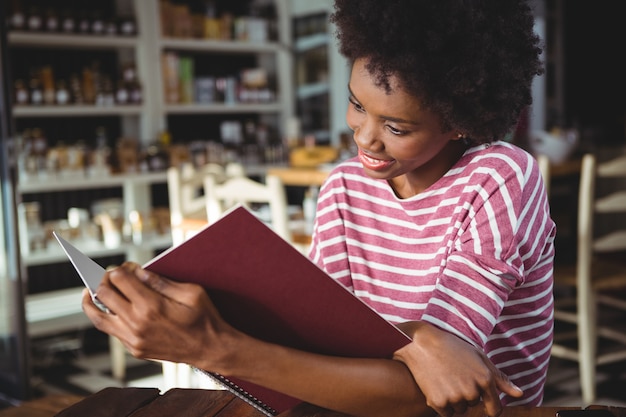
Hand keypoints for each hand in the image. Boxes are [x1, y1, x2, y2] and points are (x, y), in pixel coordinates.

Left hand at [81, 262, 234, 368]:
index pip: (119, 279)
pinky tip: (111, 308)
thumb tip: (138, 272)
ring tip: (91, 290)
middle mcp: (137, 323)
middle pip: (103, 293)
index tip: (129, 267)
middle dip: (104, 278)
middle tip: (112, 275)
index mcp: (151, 305)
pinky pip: (111, 330)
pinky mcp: (135, 349)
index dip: (121, 268)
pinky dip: (106, 316)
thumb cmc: (204, 318)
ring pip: (98, 316)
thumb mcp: (190, 291)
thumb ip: (161, 281)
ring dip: (92, 299)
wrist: (210, 348)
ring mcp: (134, 339)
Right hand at [393, 321, 522, 416]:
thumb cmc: (451, 347)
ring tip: (444, 378)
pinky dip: (440, 403)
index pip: (495, 409)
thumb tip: (520, 394)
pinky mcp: (439, 402)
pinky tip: (435, 385)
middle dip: (466, 395)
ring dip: (453, 400)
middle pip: (474, 406)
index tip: (479, 400)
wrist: (420, 343)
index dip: (488, 406)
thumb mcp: (478, 357)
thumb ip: (500, 378)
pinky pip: (445, 413)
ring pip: (459, 410)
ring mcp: (455, 397)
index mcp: (486, 379)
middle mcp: (473, 390)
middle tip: (453, 375)